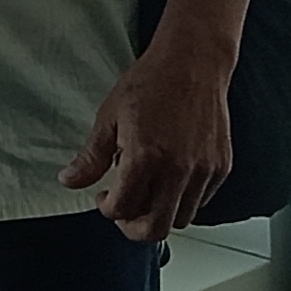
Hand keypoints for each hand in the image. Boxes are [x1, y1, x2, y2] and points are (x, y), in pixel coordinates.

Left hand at [59, 0, 259, 241]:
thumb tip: (69, 180)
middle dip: (134, 228)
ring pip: (182, 219)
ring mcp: (203, 170)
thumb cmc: (151, 82)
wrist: (193, 61)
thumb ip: (91, 156)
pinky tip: (169, 179)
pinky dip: (183, 200)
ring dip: (160, 213)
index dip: (107, 209)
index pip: (122, 209)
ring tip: (147, 191)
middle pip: (156, 228)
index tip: (104, 197)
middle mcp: (178, 169)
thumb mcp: (110, 117)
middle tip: (124, 213)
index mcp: (146, 157)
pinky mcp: (221, 166)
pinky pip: (201, 201)